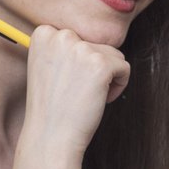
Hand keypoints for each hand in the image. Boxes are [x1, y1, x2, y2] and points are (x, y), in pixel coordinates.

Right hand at [19, 23, 131, 165]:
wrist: (51, 135)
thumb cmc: (53, 106)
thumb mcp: (49, 66)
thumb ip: (64, 48)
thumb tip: (88, 39)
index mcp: (44, 33)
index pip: (81, 37)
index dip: (80, 63)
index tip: (68, 81)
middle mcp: (61, 36)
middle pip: (98, 44)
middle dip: (95, 69)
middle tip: (77, 91)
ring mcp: (81, 49)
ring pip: (114, 55)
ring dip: (107, 78)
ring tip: (86, 95)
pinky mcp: (101, 64)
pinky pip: (125, 68)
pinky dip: (118, 87)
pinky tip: (99, 100)